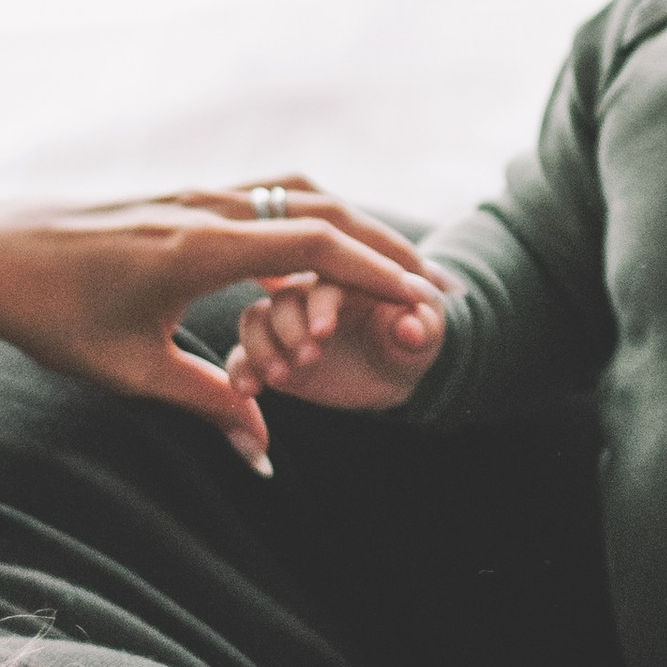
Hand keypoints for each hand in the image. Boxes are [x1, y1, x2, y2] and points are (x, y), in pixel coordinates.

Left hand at [0, 180, 442, 470]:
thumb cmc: (50, 316)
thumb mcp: (131, 371)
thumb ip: (209, 404)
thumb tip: (265, 456)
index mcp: (202, 248)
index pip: (316, 248)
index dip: (378, 273)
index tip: (425, 299)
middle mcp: (206, 208)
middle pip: (322, 211)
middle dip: (383, 249)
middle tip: (432, 284)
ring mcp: (192, 193)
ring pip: (295, 194)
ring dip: (349, 226)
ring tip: (388, 266)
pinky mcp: (177, 194)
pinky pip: (263, 195)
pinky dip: (307, 216)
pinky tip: (318, 251)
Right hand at [226, 267, 447, 419]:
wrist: (390, 371)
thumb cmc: (410, 339)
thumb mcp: (426, 336)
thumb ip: (423, 328)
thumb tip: (412, 326)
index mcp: (347, 277)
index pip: (327, 279)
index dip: (321, 304)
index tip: (325, 332)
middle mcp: (308, 293)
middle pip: (283, 297)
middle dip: (288, 327)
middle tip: (307, 358)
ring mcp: (285, 322)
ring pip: (255, 319)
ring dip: (261, 347)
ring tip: (279, 378)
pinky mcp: (271, 352)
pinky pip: (242, 354)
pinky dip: (240, 369)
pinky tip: (248, 390)